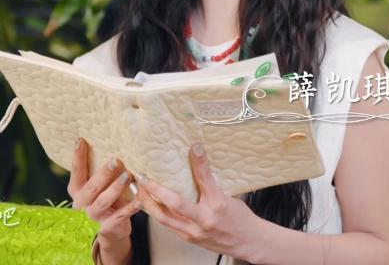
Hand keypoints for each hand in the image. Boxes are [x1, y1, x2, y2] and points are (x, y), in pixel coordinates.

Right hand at [68, 137, 141, 243]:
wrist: (110, 231)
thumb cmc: (105, 201)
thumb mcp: (99, 187)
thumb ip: (101, 172)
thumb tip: (112, 144)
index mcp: (77, 190)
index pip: (76, 172)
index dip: (77, 157)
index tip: (80, 140)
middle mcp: (82, 203)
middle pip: (92, 187)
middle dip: (104, 174)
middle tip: (116, 160)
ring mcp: (93, 216)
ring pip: (104, 201)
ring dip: (116, 188)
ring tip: (127, 176)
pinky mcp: (107, 227)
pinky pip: (119, 216)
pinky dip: (129, 208)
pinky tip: (139, 200)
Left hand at [135, 143, 262, 260]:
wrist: (248, 242)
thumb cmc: (240, 218)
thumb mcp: (229, 196)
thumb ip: (210, 184)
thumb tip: (197, 162)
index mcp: (218, 203)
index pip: (205, 178)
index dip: (199, 161)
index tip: (193, 147)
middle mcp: (205, 219)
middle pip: (175, 203)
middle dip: (156, 189)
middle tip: (144, 176)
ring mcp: (195, 231)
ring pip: (164, 217)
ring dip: (149, 203)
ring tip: (139, 190)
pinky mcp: (189, 238)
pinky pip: (168, 225)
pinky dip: (157, 213)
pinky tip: (150, 204)